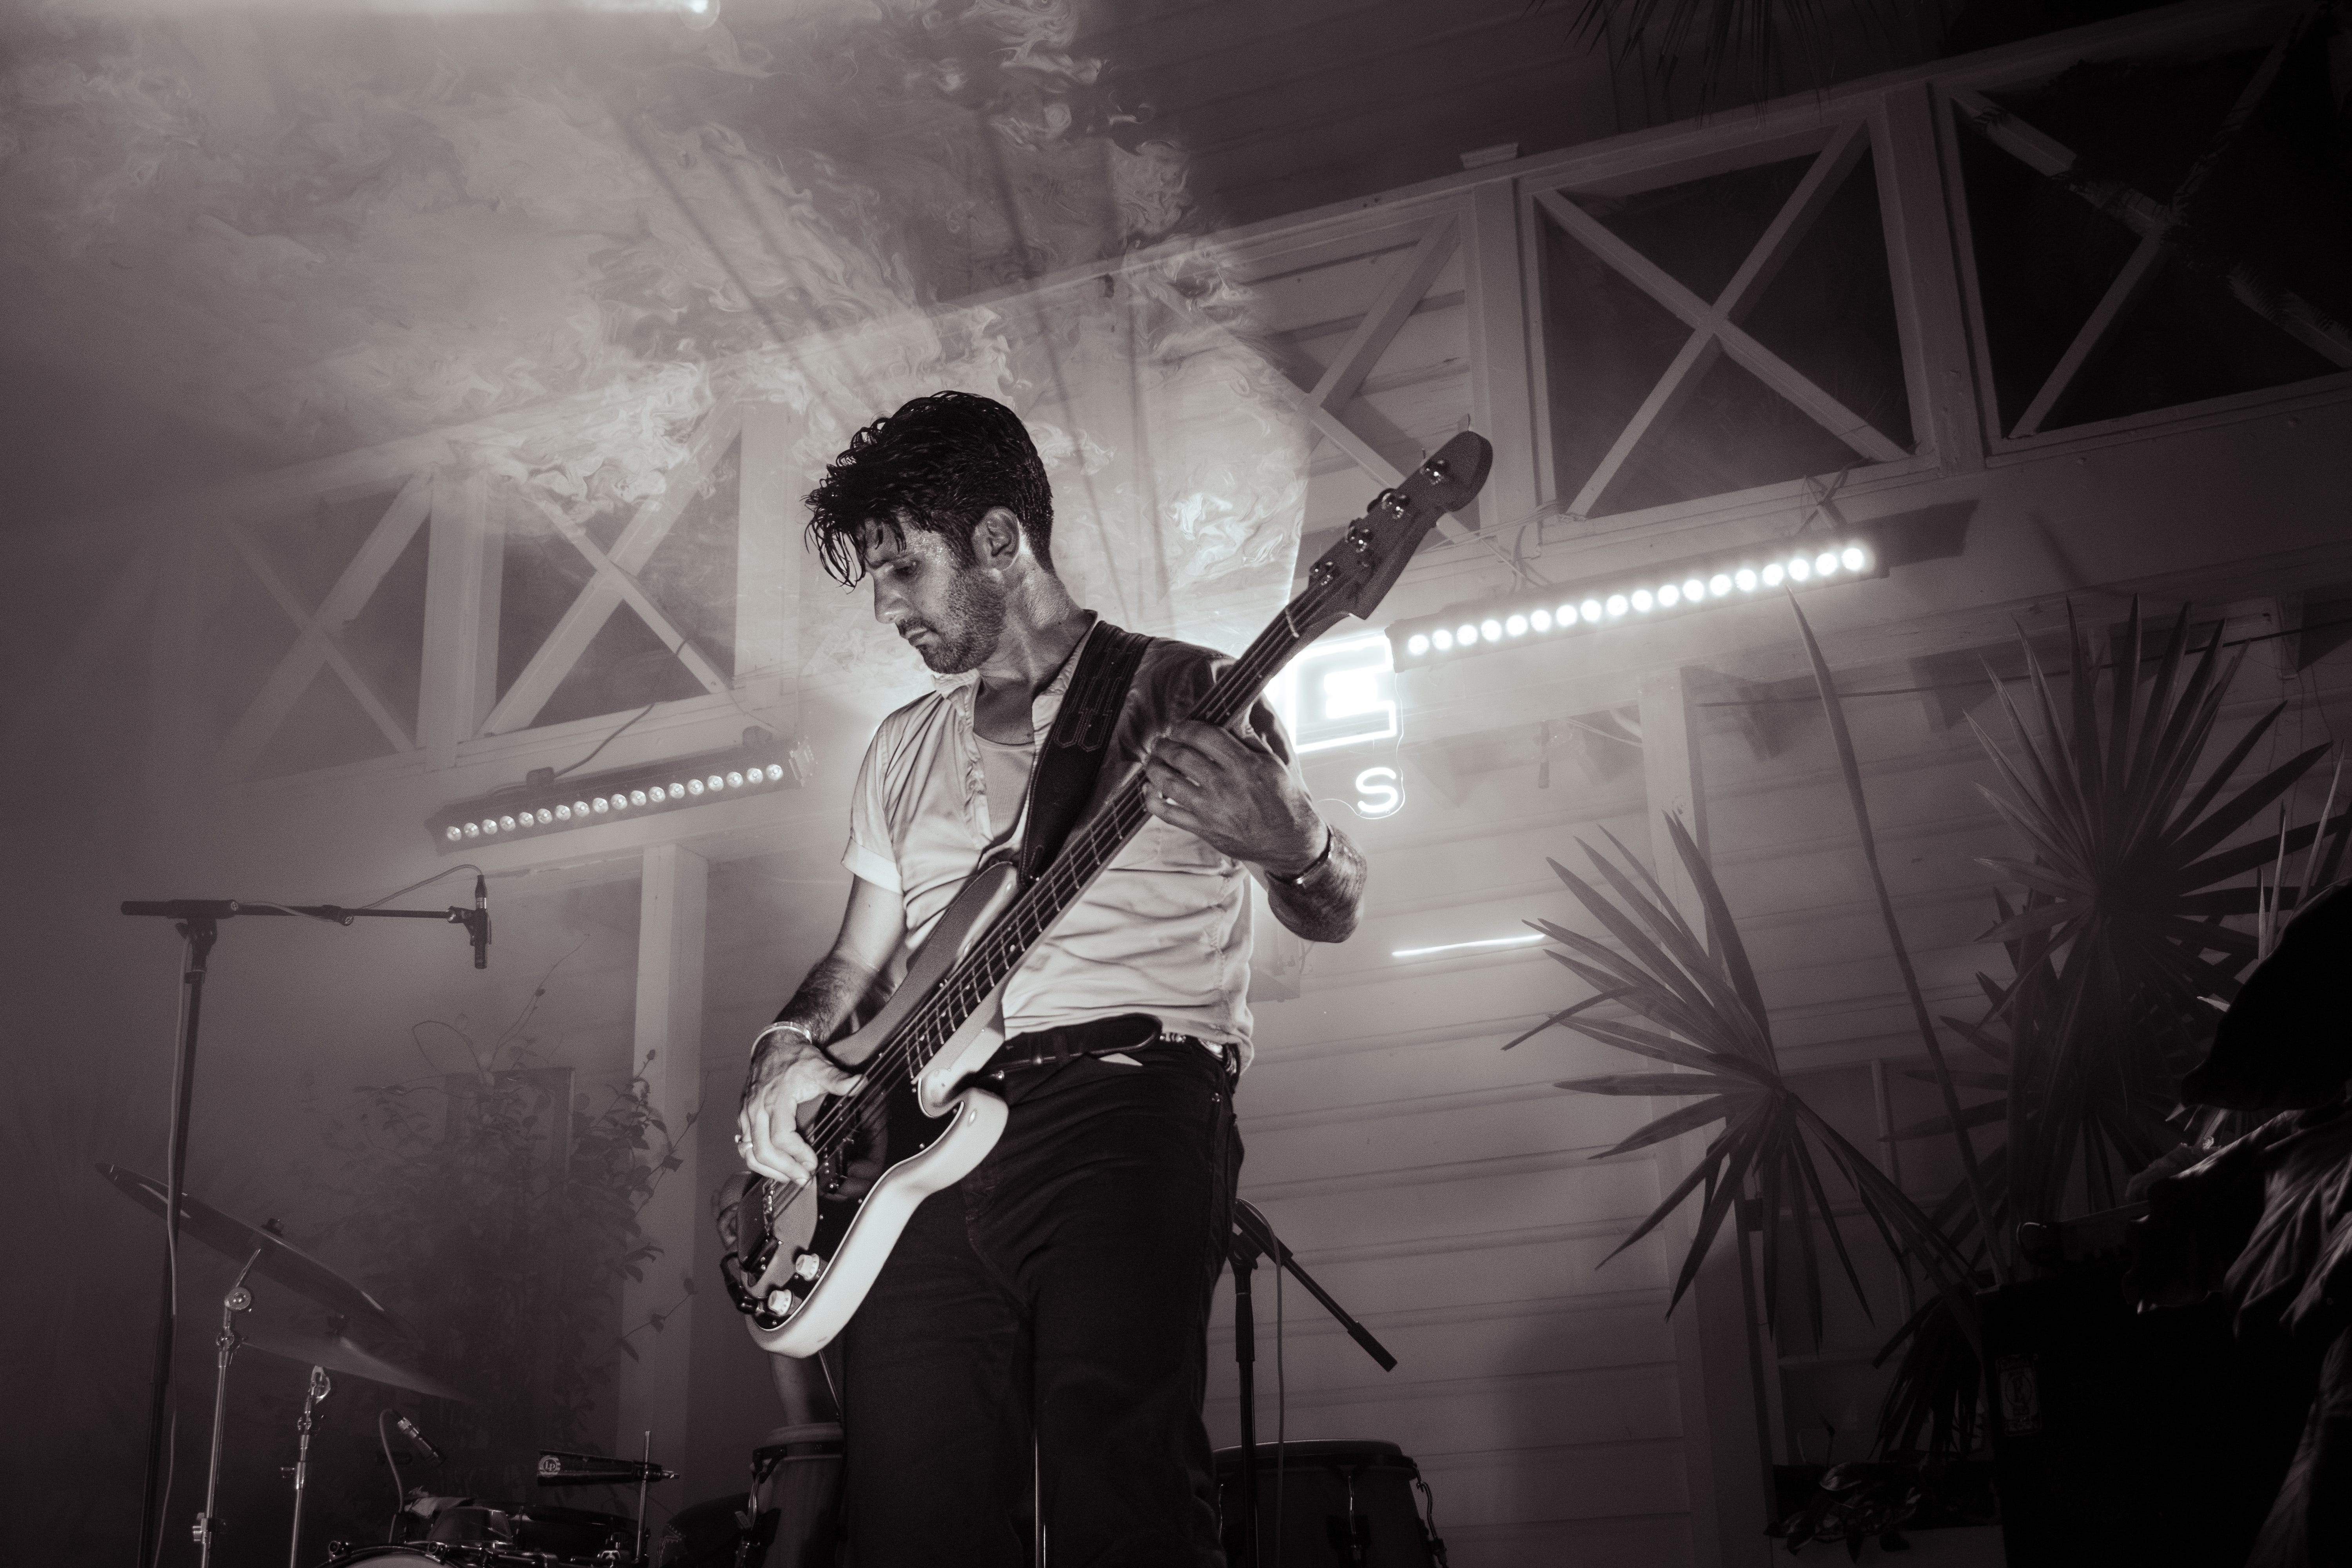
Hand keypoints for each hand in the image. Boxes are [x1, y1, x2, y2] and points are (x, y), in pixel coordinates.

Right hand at [737, 1034, 860, 1185]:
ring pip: (749, 1152)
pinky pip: (744, 1146)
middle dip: (784, 1170)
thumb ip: (839, 1080)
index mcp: (776, 1099)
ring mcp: (747, 1114)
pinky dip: (756, 1160)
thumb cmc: (796, 1058)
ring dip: (768, 1170)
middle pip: (763, 1150)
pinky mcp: (743, 1118)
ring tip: (789, 1177)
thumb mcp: (820, 1067)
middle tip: (803, 1179)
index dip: (797, 1154)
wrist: (774, 1046)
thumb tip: (859, 1084)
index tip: (812, 1163)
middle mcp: (756, 1109)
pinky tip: (772, 1167)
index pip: (782, 1136)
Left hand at [1141, 718, 1323, 874]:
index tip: (1179, 727)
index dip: (1184, 727)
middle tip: (1161, 742)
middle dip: (1165, 744)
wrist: (1289, 839)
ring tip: (1152, 760)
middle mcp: (1224, 785)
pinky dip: (1152, 799)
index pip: (1202, 735)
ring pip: (1168, 782)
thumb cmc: (1283, 799)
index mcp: (1243, 764)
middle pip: (1180, 756)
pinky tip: (1149, 789)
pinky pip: (1167, 813)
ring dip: (1154, 767)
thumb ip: (1247, 740)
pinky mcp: (1203, 829)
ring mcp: (1211, 809)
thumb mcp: (1272, 763)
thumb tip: (1229, 716)